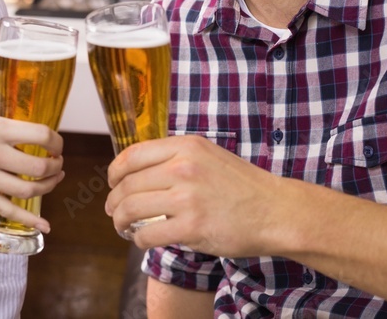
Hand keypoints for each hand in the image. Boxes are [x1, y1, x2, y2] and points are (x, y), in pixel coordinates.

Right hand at [0, 107, 64, 231]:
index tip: (57, 144)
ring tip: (52, 179)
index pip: (40, 136)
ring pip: (26, 190)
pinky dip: (28, 218)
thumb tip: (22, 133)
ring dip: (47, 186)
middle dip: (55, 166)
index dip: (56, 141)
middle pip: (38, 167)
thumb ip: (1, 124)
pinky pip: (5, 208)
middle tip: (57, 162)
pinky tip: (44, 225)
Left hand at [105, 135, 287, 255]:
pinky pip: (148, 234)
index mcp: (186, 146)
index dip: (114, 172)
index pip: (132, 155)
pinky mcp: (191, 226)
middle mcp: (183, 167)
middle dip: (114, 201)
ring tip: (123, 227)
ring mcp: (187, 197)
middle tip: (114, 212)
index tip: (111, 183)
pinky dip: (139, 239)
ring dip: (121, 221)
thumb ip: (176, 158)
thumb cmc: (243, 186)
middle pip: (127, 184)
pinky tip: (143, 239)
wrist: (275, 210)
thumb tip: (138, 172)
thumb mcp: (208, 155)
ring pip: (131, 208)